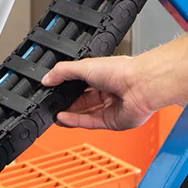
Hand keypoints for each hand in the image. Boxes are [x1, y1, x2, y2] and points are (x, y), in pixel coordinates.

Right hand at [41, 55, 160, 130]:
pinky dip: (74, 121)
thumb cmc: (122, 71)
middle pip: (81, 99)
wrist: (140, 86)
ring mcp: (109, 107)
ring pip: (84, 113)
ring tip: (52, 112)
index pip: (79, 81)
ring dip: (68, 113)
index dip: (66, 86)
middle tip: (51, 103)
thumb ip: (64, 72)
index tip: (51, 88)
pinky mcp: (111, 121)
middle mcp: (106, 90)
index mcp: (102, 74)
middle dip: (66, 102)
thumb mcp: (85, 66)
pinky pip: (89, 122)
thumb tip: (47, 78)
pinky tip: (61, 118)